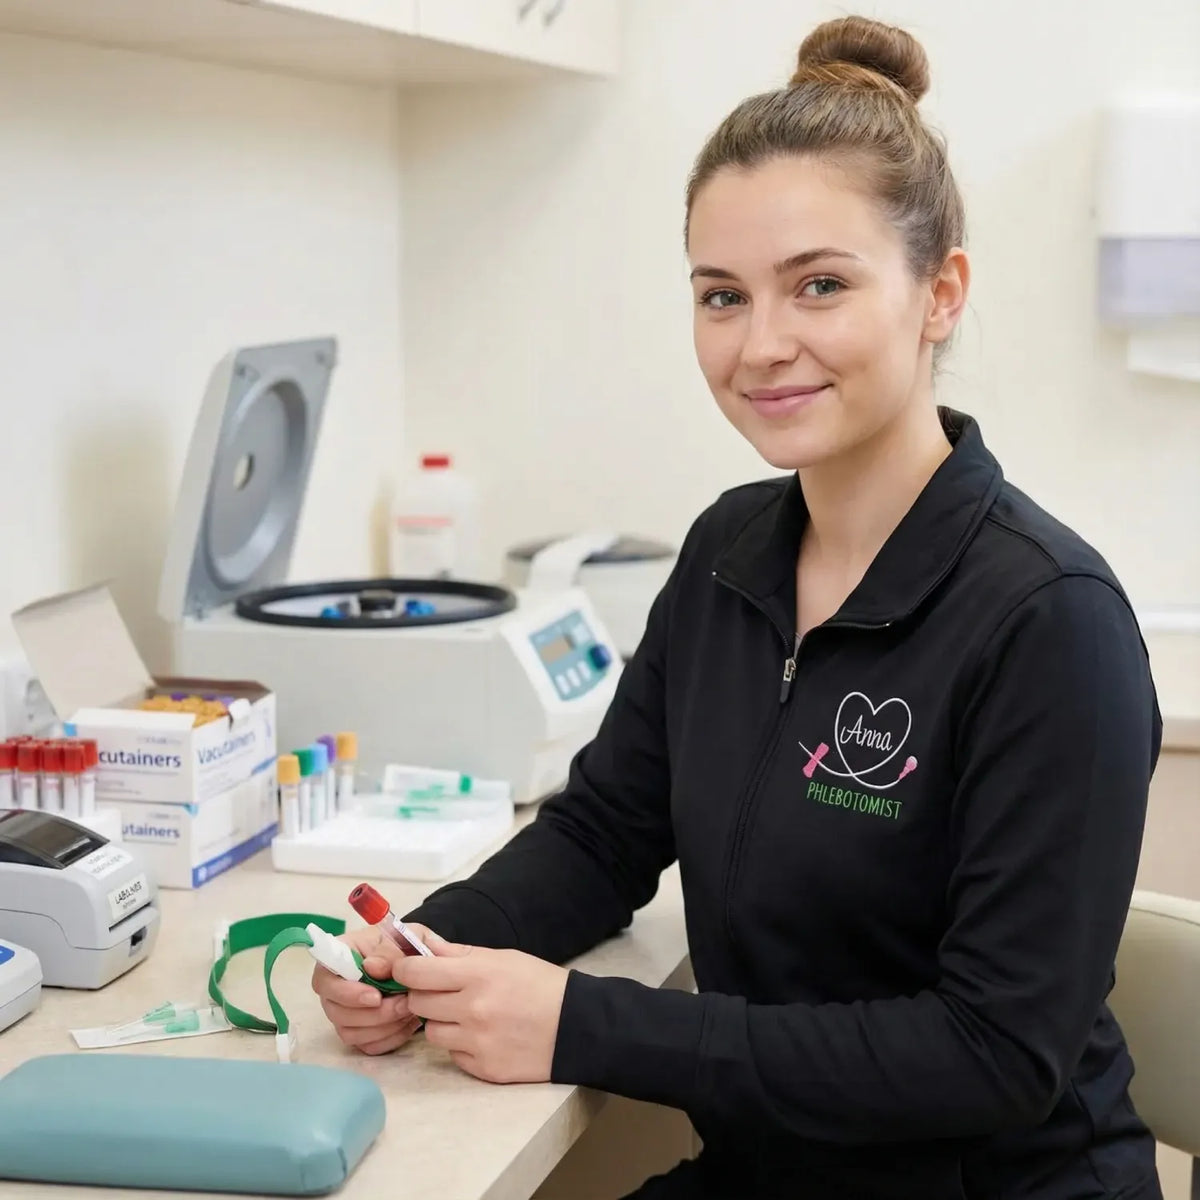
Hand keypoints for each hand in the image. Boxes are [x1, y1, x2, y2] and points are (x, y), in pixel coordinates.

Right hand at [310, 922, 438, 1054]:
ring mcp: (345, 1013)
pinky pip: (367, 1046)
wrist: (420, 963)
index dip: (346, 993)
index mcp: (339, 957)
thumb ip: (388, 950)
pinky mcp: (360, 1032)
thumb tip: (370, 967)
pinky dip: (390, 1038)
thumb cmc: (405, 944)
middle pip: (336, 1012)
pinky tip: (408, 1022)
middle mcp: (335, 988)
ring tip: (410, 1011)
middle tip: (404, 1004)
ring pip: (351, 1033)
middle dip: (373, 1014)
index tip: (376, 997)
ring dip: (383, 1027)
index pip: (324, 980)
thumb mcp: (403, 937)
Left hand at [394, 939, 568, 1083]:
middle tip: (441, 991)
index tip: (407, 968)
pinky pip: (452, 1055)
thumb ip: (458, 953)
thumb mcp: (503, 958)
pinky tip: (483, 1035)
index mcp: (478, 975)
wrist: (577, 1027)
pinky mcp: (483, 1069)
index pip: (416, 972)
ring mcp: (477, 1043)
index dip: (405, 969)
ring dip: (440, 1022)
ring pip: (430, 1032)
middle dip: (423, 995)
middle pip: (418, 1003)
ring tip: (466, 1015)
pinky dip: (460, 1045)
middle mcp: (473, 1010)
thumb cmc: (540, 985)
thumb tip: (421, 942)